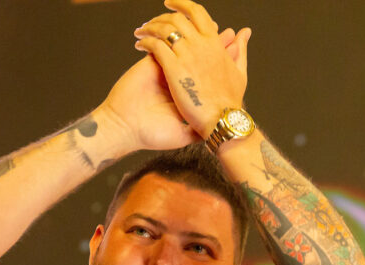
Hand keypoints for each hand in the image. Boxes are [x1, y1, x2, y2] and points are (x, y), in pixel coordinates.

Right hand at [96, 24, 241, 152]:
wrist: (127, 131)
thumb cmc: (152, 135)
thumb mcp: (183, 136)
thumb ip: (200, 132)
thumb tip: (216, 132)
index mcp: (187, 95)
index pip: (208, 75)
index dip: (222, 64)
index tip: (236, 56)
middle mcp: (178, 80)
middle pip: (199, 58)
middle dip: (215, 45)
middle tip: (229, 35)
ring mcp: (165, 70)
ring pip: (184, 48)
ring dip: (197, 36)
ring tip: (213, 28)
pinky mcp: (150, 63)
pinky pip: (163, 43)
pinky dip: (172, 34)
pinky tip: (186, 27)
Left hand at [133, 0, 249, 137]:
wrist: (221, 119)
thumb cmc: (230, 100)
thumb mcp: (239, 71)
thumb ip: (240, 49)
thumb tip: (244, 33)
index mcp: (214, 42)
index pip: (197, 13)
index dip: (182, 5)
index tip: (171, 5)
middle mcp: (201, 43)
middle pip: (177, 18)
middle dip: (161, 16)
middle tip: (150, 21)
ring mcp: (187, 54)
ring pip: (163, 28)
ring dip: (149, 27)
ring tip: (141, 32)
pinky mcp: (173, 68)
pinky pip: (155, 45)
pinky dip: (145, 41)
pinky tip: (139, 45)